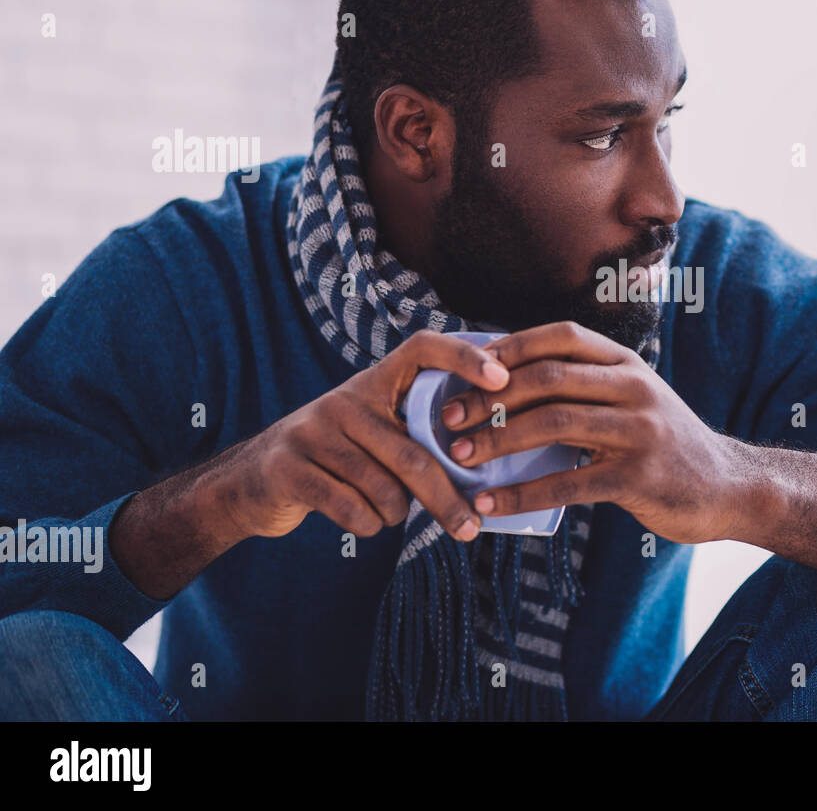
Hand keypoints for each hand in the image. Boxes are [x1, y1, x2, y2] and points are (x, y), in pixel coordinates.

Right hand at [210, 330, 510, 542]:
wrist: (253, 482)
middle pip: (413, 454)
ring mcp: (313, 431)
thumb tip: (490, 459)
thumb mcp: (374, 432)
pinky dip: (368, 525)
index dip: (463, 357)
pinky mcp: (289, 467)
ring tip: (389, 513)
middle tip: (471, 528)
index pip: (422, 348)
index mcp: (373, 383)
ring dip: (396, 515)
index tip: (503, 379)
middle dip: (447, 498)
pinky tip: (363, 520)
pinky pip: (352, 509)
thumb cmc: (338, 460)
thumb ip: (418, 434)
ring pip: (385, 489)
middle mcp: (344, 399)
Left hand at [437, 321, 751, 544]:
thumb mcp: (634, 400)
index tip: (466, 367)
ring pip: (554, 424)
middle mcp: (635, 388)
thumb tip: (508, 385)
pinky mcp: (638, 477)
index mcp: (627, 364)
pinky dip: (522, 493)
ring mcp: (639, 431)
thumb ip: (588, 387)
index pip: (562, 338)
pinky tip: (491, 503)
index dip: (511, 347)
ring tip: (459, 458)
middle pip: (549, 379)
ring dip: (498, 440)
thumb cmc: (664, 445)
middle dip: (490, 397)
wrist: (728, 487)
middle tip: (449, 419)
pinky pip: (568, 483)